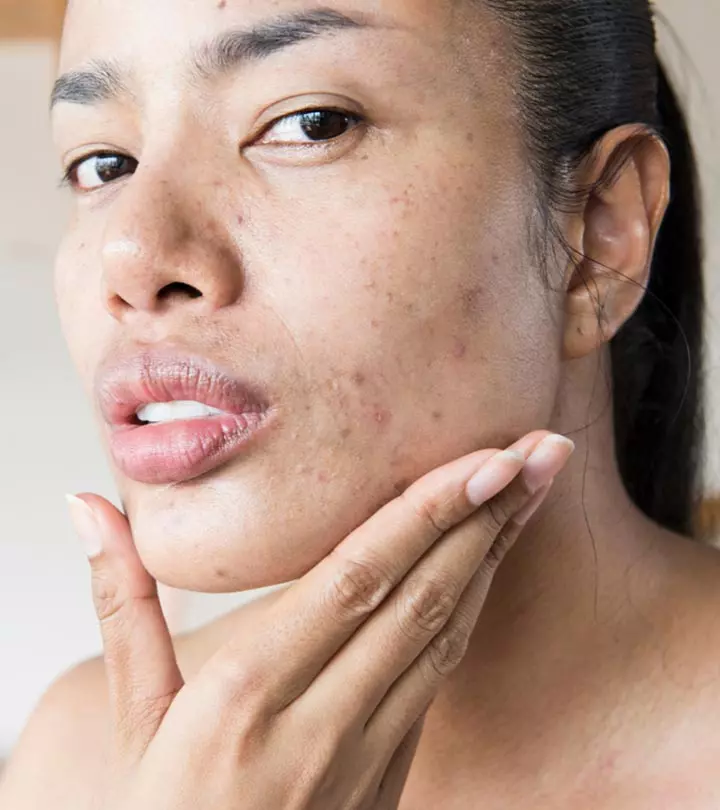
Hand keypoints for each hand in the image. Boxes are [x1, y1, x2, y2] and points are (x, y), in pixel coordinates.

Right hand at [66, 430, 573, 808]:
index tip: (483, 461)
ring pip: (446, 631)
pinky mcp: (393, 769)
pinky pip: (442, 673)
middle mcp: (319, 717)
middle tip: (543, 451)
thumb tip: (88, 508)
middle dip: (486, 515)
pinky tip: (490, 561)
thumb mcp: (130, 717)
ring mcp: (368, 750)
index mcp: (246, 693)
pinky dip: (473, 607)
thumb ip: (121, 604)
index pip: (357, 579)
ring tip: (535, 490)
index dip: (426, 514)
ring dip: (494, 553)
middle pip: (421, 595)